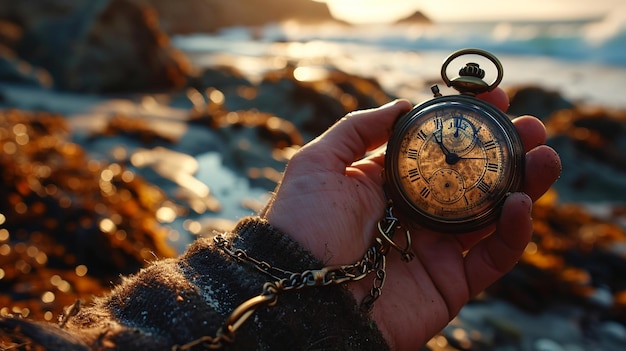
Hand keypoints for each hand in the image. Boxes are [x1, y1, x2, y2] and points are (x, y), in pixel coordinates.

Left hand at [260, 90, 560, 349]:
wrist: (300, 293)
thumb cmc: (302, 224)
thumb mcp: (318, 163)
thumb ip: (358, 129)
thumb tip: (403, 105)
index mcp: (388, 184)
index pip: (437, 148)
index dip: (465, 124)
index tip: (492, 97)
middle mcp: (416, 213)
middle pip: (472, 179)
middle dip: (505, 151)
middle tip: (530, 126)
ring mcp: (435, 249)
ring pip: (492, 215)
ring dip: (525, 184)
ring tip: (545, 154)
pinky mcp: (450, 283)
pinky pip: (492, 258)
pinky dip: (514, 232)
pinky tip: (522, 202)